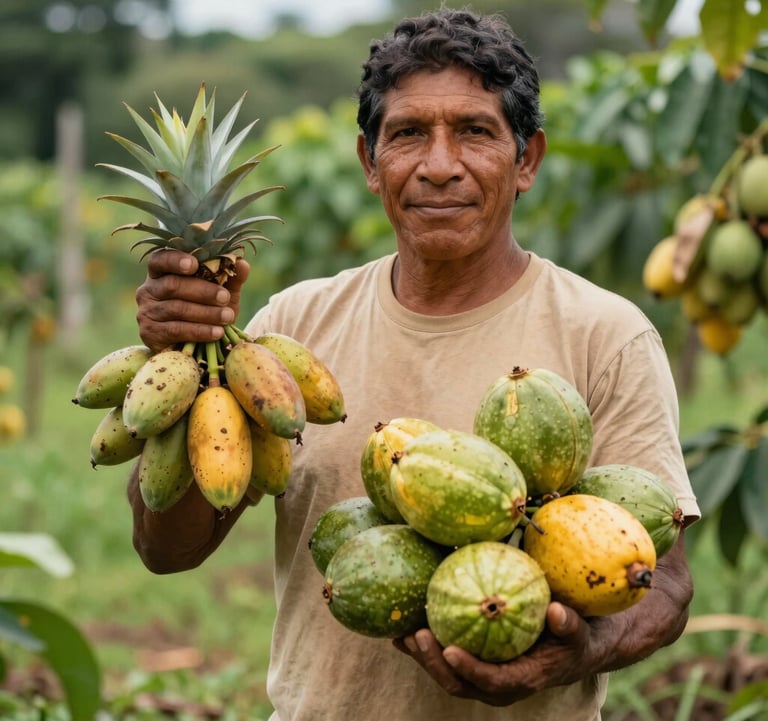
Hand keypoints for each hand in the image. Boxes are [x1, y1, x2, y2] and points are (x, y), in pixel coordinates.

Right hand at [135, 250, 250, 351]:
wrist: (197, 346)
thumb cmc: (208, 310)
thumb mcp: (222, 292)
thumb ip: (231, 277)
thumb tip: (243, 263)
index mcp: (162, 272)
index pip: (160, 259)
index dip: (175, 260)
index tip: (194, 264)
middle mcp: (149, 290)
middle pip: (172, 285)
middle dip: (202, 291)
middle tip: (224, 297)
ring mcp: (147, 312)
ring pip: (176, 308)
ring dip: (206, 313)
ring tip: (227, 317)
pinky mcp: (150, 333)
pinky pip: (176, 330)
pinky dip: (200, 331)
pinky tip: (217, 332)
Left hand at [394, 602, 596, 705]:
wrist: (569, 651)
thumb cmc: (573, 640)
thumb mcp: (578, 632)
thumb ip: (569, 624)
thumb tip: (557, 611)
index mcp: (523, 680)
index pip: (492, 681)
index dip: (469, 669)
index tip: (449, 649)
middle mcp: (498, 686)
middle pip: (459, 683)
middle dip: (433, 663)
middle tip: (417, 634)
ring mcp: (482, 678)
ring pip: (445, 675)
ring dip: (422, 657)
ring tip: (401, 633)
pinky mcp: (472, 666)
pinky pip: (443, 661)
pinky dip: (424, 648)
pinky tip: (402, 628)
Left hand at [395, 534, 692, 706]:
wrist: (609, 624)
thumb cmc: (617, 587)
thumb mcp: (637, 568)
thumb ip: (646, 545)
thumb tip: (679, 511)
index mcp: (584, 644)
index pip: (577, 648)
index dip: (568, 636)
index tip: (557, 612)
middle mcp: (548, 663)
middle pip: (514, 685)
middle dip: (479, 675)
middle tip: (446, 650)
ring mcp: (517, 665)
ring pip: (477, 683)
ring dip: (441, 666)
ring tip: (408, 637)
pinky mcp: (491, 654)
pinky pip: (458, 659)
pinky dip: (431, 647)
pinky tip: (400, 625)